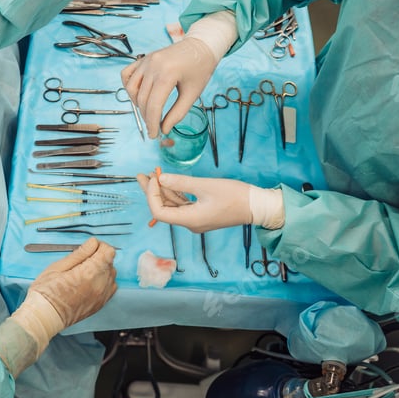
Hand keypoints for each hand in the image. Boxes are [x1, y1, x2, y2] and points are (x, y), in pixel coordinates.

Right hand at [25, 237, 116, 328]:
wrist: (45, 317)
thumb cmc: (46, 292)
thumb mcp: (58, 266)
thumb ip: (80, 253)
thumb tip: (93, 243)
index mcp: (90, 272)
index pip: (109, 252)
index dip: (99, 246)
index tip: (89, 248)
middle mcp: (101, 284)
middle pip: (110, 263)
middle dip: (99, 258)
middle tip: (82, 261)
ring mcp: (102, 296)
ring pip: (111, 275)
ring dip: (102, 270)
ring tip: (84, 273)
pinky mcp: (100, 305)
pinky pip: (110, 288)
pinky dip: (103, 282)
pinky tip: (89, 283)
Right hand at [121, 37, 216, 138]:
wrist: (200, 46)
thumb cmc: (200, 69)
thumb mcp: (193, 94)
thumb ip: (178, 113)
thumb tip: (164, 129)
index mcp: (168, 73)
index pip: (154, 105)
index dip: (152, 123)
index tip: (154, 135)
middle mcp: (153, 65)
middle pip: (142, 99)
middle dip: (147, 117)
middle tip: (154, 128)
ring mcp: (146, 61)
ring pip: (132, 89)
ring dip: (138, 104)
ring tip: (149, 112)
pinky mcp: (143, 59)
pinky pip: (127, 75)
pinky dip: (129, 87)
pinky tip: (139, 95)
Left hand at [138, 172, 284, 233]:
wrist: (257, 206)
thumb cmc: (235, 196)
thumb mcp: (206, 186)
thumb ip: (181, 183)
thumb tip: (161, 178)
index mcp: (190, 220)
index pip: (159, 212)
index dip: (151, 195)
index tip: (153, 178)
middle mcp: (190, 223)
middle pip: (163, 209)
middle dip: (152, 191)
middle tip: (142, 174)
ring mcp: (196, 219)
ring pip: (172, 206)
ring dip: (162, 191)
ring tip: (152, 174)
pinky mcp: (202, 214)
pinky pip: (182, 205)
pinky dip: (174, 193)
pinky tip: (168, 181)